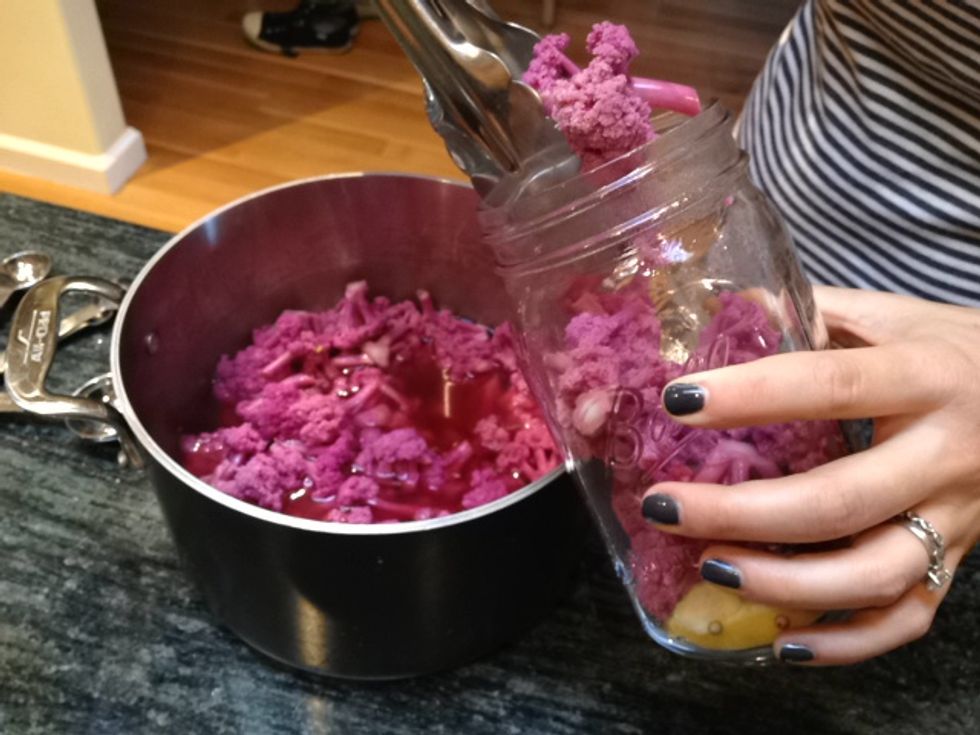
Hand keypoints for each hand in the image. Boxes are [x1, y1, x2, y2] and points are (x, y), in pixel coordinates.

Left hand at [642, 286, 979, 664]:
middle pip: (841, 499)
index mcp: (925, 376)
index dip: (753, 394)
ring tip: (710, 568)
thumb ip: (811, 311)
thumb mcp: (892, 315)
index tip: (678, 401)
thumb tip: (722, 309)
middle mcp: (946, 453)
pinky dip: (846, 643)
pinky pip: (907, 618)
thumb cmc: (951, 351)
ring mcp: (958, 518)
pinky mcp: (959, 562)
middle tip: (665, 507)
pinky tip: (783, 642)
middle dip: (742, 512)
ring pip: (874, 573)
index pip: (833, 384)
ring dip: (783, 583)